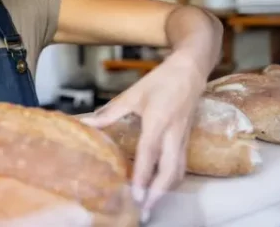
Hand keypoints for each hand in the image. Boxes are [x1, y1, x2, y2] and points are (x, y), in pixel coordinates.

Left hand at [80, 55, 206, 221]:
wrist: (191, 70)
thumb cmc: (162, 80)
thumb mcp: (133, 94)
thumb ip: (111, 112)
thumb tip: (88, 122)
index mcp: (158, 120)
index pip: (150, 153)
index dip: (142, 175)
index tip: (135, 194)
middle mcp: (173, 133)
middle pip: (170, 170)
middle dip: (158, 194)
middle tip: (145, 210)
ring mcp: (183, 138)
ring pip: (179, 171)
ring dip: (166, 191)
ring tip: (152, 205)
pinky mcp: (187, 139)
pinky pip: (182, 166)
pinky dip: (172, 181)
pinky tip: (163, 189)